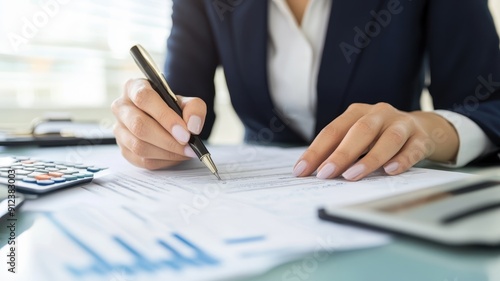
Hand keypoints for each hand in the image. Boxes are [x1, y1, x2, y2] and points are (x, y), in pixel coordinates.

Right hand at [111, 78, 206, 168]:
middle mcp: (121, 107)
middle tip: (188, 145)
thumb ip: (194, 108)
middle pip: (139, 125)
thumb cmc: (172, 108)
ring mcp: (119, 130)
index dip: (165, 116)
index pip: (144, 98)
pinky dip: (163, 161)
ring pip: (139, 146)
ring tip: (186, 151)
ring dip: (167, 152)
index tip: (185, 132)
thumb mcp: (186, 102)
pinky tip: (177, 156)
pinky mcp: (124, 149)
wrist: (164, 119)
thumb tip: (192, 127)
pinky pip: (141, 160)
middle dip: (167, 139)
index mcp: (133, 87)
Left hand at [293, 103, 458, 180]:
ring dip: (370, 159)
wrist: (422, 128)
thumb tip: (314, 173)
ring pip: (388, 139)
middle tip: (325, 174)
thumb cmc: (379, 136)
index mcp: (357, 112)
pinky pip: (412, 149)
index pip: (333, 131)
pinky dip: (402, 160)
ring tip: (353, 176)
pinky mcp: (421, 138)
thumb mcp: (357, 137)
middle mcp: (379, 114)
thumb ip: (338, 150)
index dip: (316, 151)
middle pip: (360, 131)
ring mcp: (402, 124)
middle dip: (340, 154)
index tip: (301, 171)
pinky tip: (390, 171)